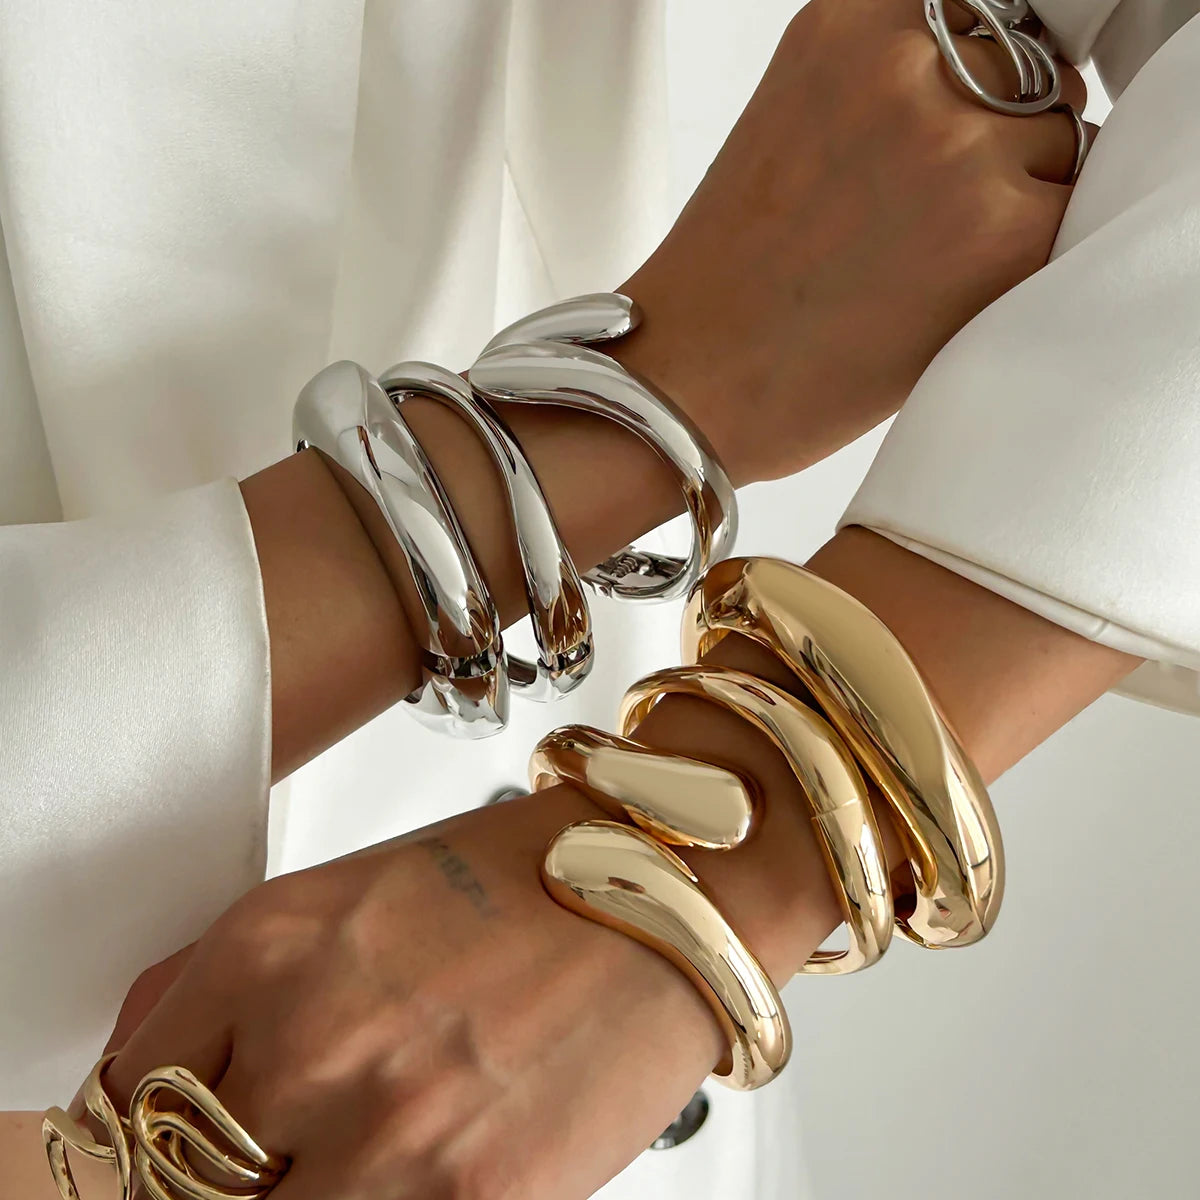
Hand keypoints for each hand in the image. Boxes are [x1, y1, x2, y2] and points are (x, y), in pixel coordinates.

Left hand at [104, 790, 742, 1198]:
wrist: (667, 891)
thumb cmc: (524, 879)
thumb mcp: (352, 895)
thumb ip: (226, 981)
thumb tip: (139, 1062)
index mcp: (266, 946)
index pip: (117, 1106)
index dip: (132, 1151)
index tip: (166, 1158)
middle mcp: (310, 1039)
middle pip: (175, 1190)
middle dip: (214, 1183)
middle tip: (276, 1156)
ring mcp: (388, 1133)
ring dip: (296, 1197)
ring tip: (347, 1158)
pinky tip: (410, 1171)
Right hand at [618, 0, 1085, 482]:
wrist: (690, 385)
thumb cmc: (734, 281)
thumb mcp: (798, 124)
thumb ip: (890, 84)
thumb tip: (990, 92)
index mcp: (847, 22)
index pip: (983, 21)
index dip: (971, 88)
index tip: (937, 142)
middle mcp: (905, 64)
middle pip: (1032, 78)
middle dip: (998, 143)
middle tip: (918, 224)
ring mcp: (957, 143)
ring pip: (1059, 148)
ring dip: (1015, 203)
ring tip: (921, 266)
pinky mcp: (1002, 229)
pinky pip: (1071, 219)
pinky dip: (1025, 262)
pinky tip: (946, 297)